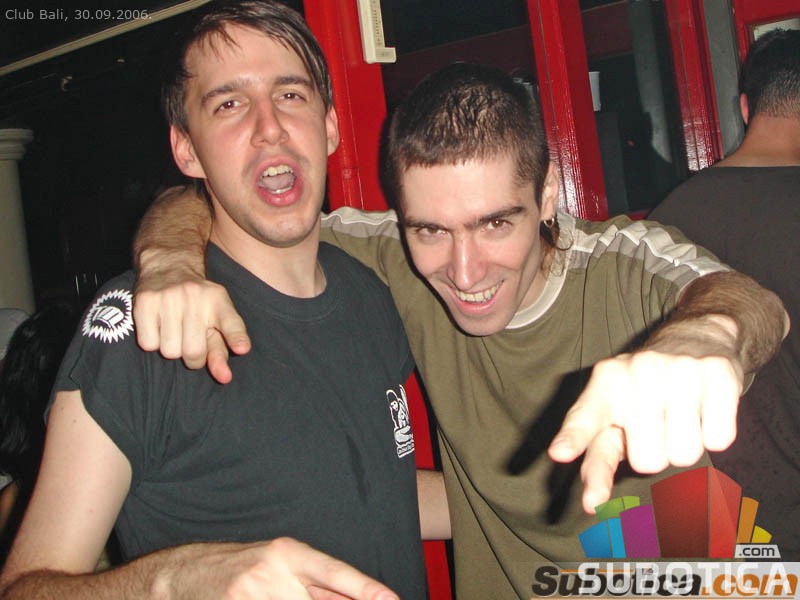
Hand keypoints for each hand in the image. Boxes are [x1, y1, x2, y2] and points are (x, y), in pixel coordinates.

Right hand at [133, 278, 250, 383]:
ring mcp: (168, 297)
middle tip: (191, 344)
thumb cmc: (198, 303)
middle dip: (193, 358)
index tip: (242, 349)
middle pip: (193, 352)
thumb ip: (221, 350)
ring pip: (169, 351)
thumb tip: (224, 378)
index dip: (236, 337)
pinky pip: (148, 344)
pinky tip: (159, 327)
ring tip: (175, 332)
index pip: (231, 322)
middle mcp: (195, 296)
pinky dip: (153, 343)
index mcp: (218, 301)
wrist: (169, 266)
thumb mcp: (216, 320)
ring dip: (172, 350)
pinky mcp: (144, 301)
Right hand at [162, 538, 398, 599]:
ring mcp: (251, 594)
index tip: (391, 599)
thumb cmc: (240, 568)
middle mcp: (272, 572)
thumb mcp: (279, 566)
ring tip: (276, 597)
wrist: (183, 574)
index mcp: (288, 553)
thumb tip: (356, 597)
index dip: (365, 588)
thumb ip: (316, 585)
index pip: (335, 572)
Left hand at [547, 350, 741, 513]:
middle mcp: (635, 373)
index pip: (585, 419)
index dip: (572, 438)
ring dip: (685, 444)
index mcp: (604, 385)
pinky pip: (717, 440)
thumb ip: (598, 453)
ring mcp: (676, 370)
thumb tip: (591, 504)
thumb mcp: (613, 412)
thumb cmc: (644, 390)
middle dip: (656, 453)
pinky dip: (715, 433)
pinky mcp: (715, 374)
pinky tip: (704, 407)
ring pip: (684, 455)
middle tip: (658, 424)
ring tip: (680, 413)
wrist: (694, 338)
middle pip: (647, 463)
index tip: (559, 453)